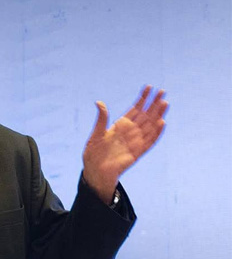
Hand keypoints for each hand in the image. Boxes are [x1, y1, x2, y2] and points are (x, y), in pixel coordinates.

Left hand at [82, 85, 168, 202]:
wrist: (95, 172)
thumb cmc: (93, 153)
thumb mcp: (95, 134)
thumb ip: (101, 119)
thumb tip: (99, 102)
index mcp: (120, 126)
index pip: (135, 109)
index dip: (142, 98)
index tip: (149, 87)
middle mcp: (130, 132)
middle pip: (145, 115)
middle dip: (154, 103)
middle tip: (162, 91)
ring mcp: (135, 142)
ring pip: (150, 126)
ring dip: (157, 115)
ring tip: (165, 103)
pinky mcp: (137, 153)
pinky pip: (149, 141)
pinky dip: (156, 132)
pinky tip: (162, 122)